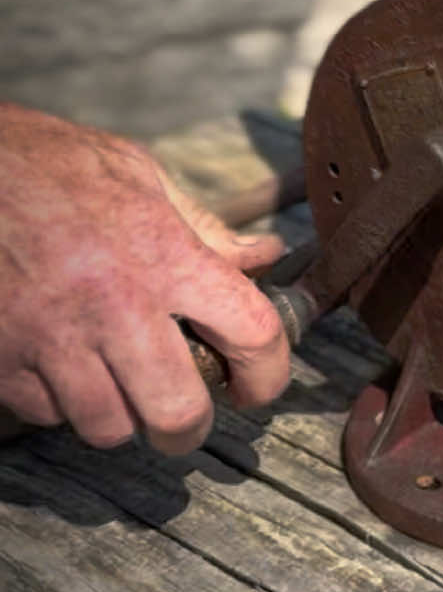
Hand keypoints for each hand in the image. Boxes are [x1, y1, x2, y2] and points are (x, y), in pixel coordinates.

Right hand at [0, 105, 288, 455]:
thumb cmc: (50, 164)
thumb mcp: (138, 175)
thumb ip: (205, 229)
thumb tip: (262, 257)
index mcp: (162, 253)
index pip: (250, 333)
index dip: (267, 373)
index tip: (257, 385)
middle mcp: (113, 303)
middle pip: (176, 411)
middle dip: (188, 427)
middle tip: (183, 416)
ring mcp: (52, 337)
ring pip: (108, 426)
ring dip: (120, 415)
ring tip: (115, 380)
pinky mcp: (4, 358)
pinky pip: (48, 413)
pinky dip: (61, 401)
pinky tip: (62, 362)